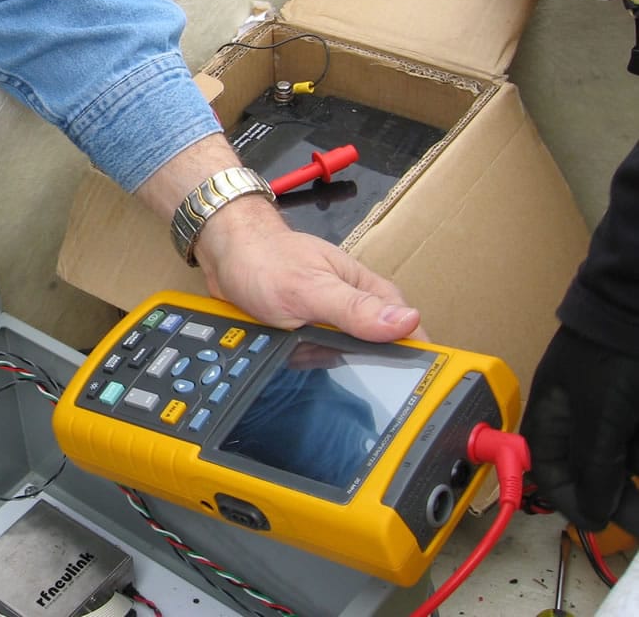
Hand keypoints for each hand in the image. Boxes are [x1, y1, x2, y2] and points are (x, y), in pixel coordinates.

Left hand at [136, 135, 421, 342]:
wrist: (226, 254)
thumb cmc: (267, 261)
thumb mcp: (312, 289)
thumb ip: (357, 309)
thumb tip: (408, 322)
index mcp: (373, 293)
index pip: (410, 335)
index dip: (412, 362)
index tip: (401, 384)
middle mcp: (358, 309)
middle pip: (375, 357)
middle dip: (346, 364)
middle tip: (316, 348)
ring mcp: (333, 323)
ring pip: (340, 363)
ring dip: (316, 360)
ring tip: (294, 339)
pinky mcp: (310, 333)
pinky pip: (314, 360)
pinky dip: (298, 358)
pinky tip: (284, 345)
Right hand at [521, 324, 638, 533]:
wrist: (635, 309)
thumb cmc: (606, 355)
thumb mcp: (598, 417)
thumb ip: (594, 466)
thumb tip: (593, 512)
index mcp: (550, 420)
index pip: (551, 475)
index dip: (574, 503)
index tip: (602, 523)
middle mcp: (578, 421)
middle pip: (593, 474)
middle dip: (616, 496)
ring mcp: (610, 414)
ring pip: (622, 460)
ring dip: (634, 470)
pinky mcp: (632, 409)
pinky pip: (635, 444)